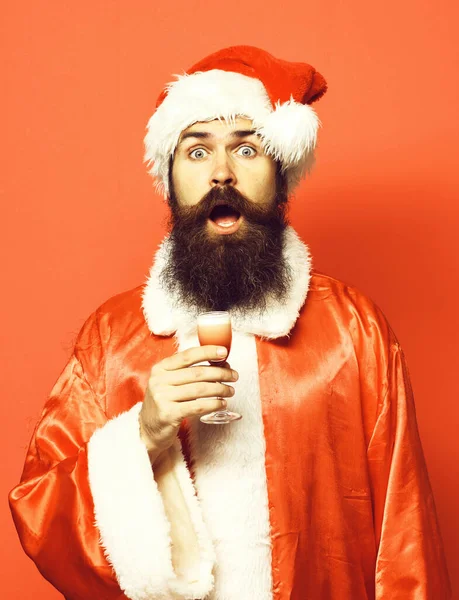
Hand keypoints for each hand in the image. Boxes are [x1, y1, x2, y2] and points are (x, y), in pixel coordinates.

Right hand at [139, 346, 237, 464]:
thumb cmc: (165, 402)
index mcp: (161, 368)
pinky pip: (197, 406)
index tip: (224, 352)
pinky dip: (213, 404)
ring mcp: (162, 397)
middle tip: (234, 376)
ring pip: (199, 390)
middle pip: (197, 373)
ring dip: (220, 389)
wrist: (148, 429)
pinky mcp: (168, 414)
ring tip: (231, 391)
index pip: (188, 356)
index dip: (208, 352)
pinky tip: (222, 404)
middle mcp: (159, 380)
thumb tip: (221, 364)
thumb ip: (190, 372)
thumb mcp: (170, 382)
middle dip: (220, 373)